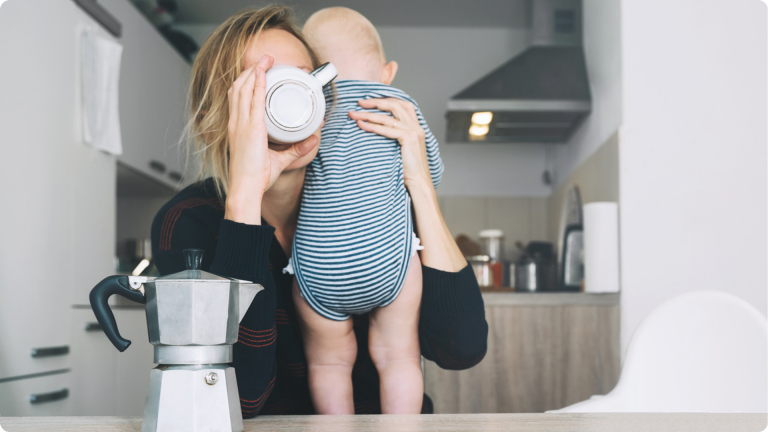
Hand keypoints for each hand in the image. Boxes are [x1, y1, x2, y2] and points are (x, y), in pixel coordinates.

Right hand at [225, 55, 318, 223]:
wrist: (245, 188)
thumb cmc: (255, 177)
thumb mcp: (278, 159)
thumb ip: (295, 149)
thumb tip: (313, 140)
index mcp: (238, 128)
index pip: (237, 98)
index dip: (245, 82)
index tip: (256, 71)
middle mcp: (237, 123)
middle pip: (239, 88)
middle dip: (251, 70)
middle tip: (264, 59)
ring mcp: (242, 124)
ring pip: (244, 89)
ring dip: (255, 71)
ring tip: (266, 60)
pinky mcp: (251, 129)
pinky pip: (253, 100)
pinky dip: (256, 84)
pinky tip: (262, 72)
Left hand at [348, 98, 432, 192]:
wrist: (418, 180)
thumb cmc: (409, 168)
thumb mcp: (403, 147)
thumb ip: (396, 135)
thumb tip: (377, 128)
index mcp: (416, 126)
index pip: (402, 104)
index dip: (386, 100)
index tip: (370, 100)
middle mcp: (416, 126)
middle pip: (394, 105)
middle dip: (375, 102)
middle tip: (359, 102)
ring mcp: (414, 131)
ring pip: (387, 117)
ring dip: (368, 114)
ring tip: (354, 114)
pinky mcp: (409, 138)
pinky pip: (387, 129)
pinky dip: (372, 126)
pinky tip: (361, 125)